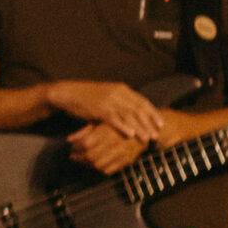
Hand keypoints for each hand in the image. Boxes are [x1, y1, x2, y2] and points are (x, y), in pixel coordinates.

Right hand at [48, 79, 163, 141]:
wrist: (67, 93)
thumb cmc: (87, 97)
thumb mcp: (107, 95)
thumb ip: (121, 101)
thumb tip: (135, 112)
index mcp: (121, 89)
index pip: (142, 101)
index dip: (153, 113)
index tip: (161, 124)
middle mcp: (117, 93)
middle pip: (138, 109)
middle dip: (149, 123)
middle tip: (156, 135)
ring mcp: (108, 101)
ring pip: (129, 116)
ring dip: (140, 128)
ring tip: (147, 138)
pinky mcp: (99, 109)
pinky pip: (115, 119)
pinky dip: (124, 127)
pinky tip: (130, 134)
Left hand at [68, 122, 154, 173]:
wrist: (145, 130)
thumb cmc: (119, 124)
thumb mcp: (101, 122)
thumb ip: (84, 131)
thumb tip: (69, 140)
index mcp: (108, 131)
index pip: (86, 144)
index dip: (76, 147)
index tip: (72, 147)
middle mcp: (115, 143)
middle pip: (90, 156)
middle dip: (78, 157)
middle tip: (73, 156)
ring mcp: (122, 153)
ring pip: (98, 164)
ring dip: (86, 164)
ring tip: (81, 160)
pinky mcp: (127, 160)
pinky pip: (109, 170)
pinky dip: (98, 169)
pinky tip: (93, 164)